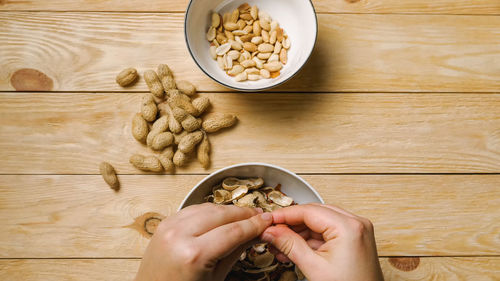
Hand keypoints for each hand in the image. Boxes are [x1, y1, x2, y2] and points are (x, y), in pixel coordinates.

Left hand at [134, 203, 272, 280]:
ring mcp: (169, 227)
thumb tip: (256, 233)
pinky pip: (193, 209)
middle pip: (221, 214)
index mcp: (194, 254)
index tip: (267, 220)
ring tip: (244, 215)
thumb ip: (236, 251)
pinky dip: (209, 210)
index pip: (233, 231)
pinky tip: (221, 215)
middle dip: (243, 213)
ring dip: (228, 210)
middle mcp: (179, 235)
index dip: (254, 224)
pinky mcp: (164, 223)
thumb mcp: (216, 277)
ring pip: (207, 207)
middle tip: (260, 216)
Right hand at [261, 204, 383, 280]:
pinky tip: (295, 249)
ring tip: (280, 245)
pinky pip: (328, 232)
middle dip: (291, 224)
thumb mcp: (314, 268)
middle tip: (271, 232)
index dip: (284, 215)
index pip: (308, 211)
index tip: (268, 220)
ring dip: (299, 233)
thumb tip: (271, 231)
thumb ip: (290, 245)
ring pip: (320, 222)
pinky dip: (311, 240)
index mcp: (348, 227)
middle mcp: (356, 223)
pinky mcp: (355, 240)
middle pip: (314, 214)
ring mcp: (357, 231)